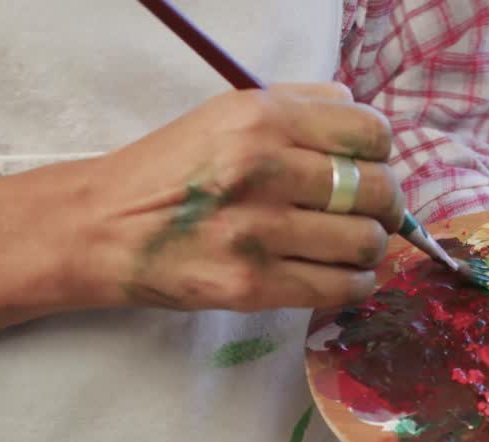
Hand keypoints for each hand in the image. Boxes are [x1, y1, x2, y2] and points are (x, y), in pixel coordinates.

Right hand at [75, 83, 403, 311]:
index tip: (371, 167)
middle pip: (376, 189)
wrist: (102, 228)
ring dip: (369, 247)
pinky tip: (342, 274)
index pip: (368, 132)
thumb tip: (359, 115)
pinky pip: (340, 288)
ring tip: (350, 244)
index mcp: (261, 118)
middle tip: (372, 213)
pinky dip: (356, 284)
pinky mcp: (252, 285)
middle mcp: (262, 169)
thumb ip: (297, 106)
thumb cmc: (169, 170)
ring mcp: (258, 232)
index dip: (381, 154)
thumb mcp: (225, 114)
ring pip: (365, 242)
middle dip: (385, 204)